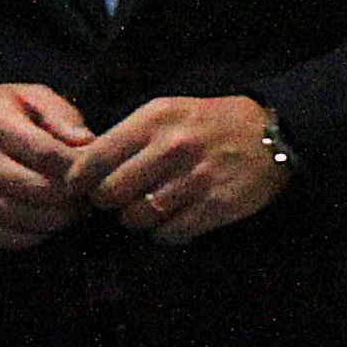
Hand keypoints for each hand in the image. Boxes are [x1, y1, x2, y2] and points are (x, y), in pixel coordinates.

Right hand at [0, 83, 91, 250]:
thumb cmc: (2, 109)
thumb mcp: (32, 97)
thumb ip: (63, 117)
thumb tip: (88, 145)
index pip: (45, 154)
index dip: (77, 168)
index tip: (94, 173)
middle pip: (36, 189)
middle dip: (71, 198)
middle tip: (88, 195)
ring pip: (21, 218)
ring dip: (56, 220)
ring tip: (72, 210)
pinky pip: (3, 236)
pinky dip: (33, 236)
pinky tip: (46, 222)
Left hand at [67, 94, 287, 245]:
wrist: (269, 134)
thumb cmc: (207, 124)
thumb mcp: (166, 113)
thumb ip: (127, 137)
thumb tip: (83, 166)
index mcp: (153, 119)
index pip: (96, 157)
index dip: (78, 180)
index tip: (77, 189)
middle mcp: (170, 147)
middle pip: (111, 193)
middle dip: (107, 202)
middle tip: (116, 201)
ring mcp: (193, 178)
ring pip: (137, 218)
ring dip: (136, 220)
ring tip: (147, 209)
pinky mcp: (214, 205)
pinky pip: (170, 233)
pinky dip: (165, 233)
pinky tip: (172, 220)